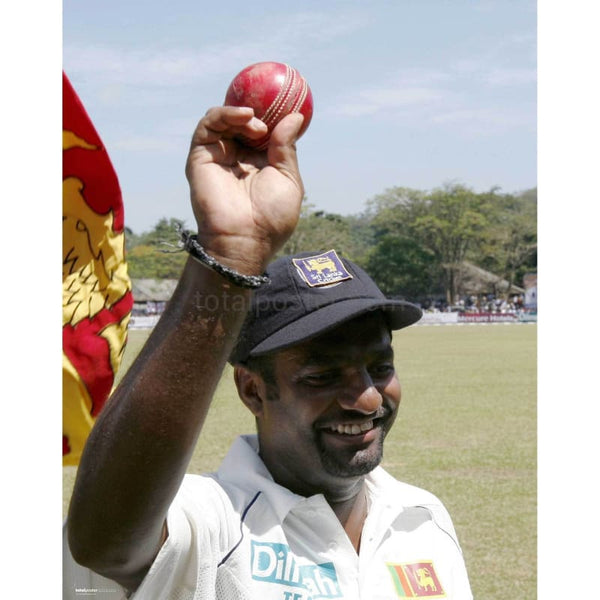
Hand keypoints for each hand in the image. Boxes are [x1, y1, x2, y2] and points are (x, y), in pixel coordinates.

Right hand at [185, 106, 304, 274]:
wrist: (245, 239)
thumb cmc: (271, 217)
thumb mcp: (288, 179)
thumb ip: (286, 147)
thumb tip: (295, 116)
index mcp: (258, 164)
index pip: (262, 130)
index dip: (272, 113)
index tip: (287, 100)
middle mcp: (236, 158)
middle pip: (242, 121)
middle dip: (257, 109)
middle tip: (271, 107)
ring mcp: (218, 156)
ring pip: (225, 119)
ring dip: (243, 114)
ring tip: (259, 125)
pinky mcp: (200, 157)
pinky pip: (208, 125)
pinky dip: (225, 114)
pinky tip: (245, 116)